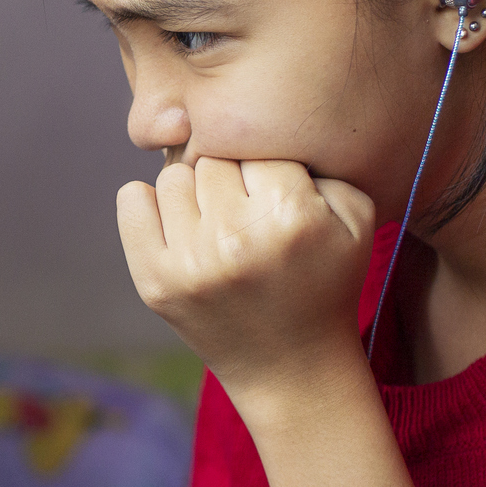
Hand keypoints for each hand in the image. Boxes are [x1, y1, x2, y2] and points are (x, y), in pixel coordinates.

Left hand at [121, 159, 422, 486]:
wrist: (292, 368)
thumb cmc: (326, 282)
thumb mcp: (354, 216)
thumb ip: (316, 157)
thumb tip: (247, 118)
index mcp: (291, 217)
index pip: (260, 146)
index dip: (270, 169)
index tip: (277, 198)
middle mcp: (236, 239)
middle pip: (213, 157)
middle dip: (231, 179)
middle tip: (247, 214)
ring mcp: (191, 264)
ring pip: (174, 175)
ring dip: (194, 193)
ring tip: (220, 226)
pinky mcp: (155, 283)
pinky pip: (132, 201)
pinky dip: (148, 203)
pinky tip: (179, 224)